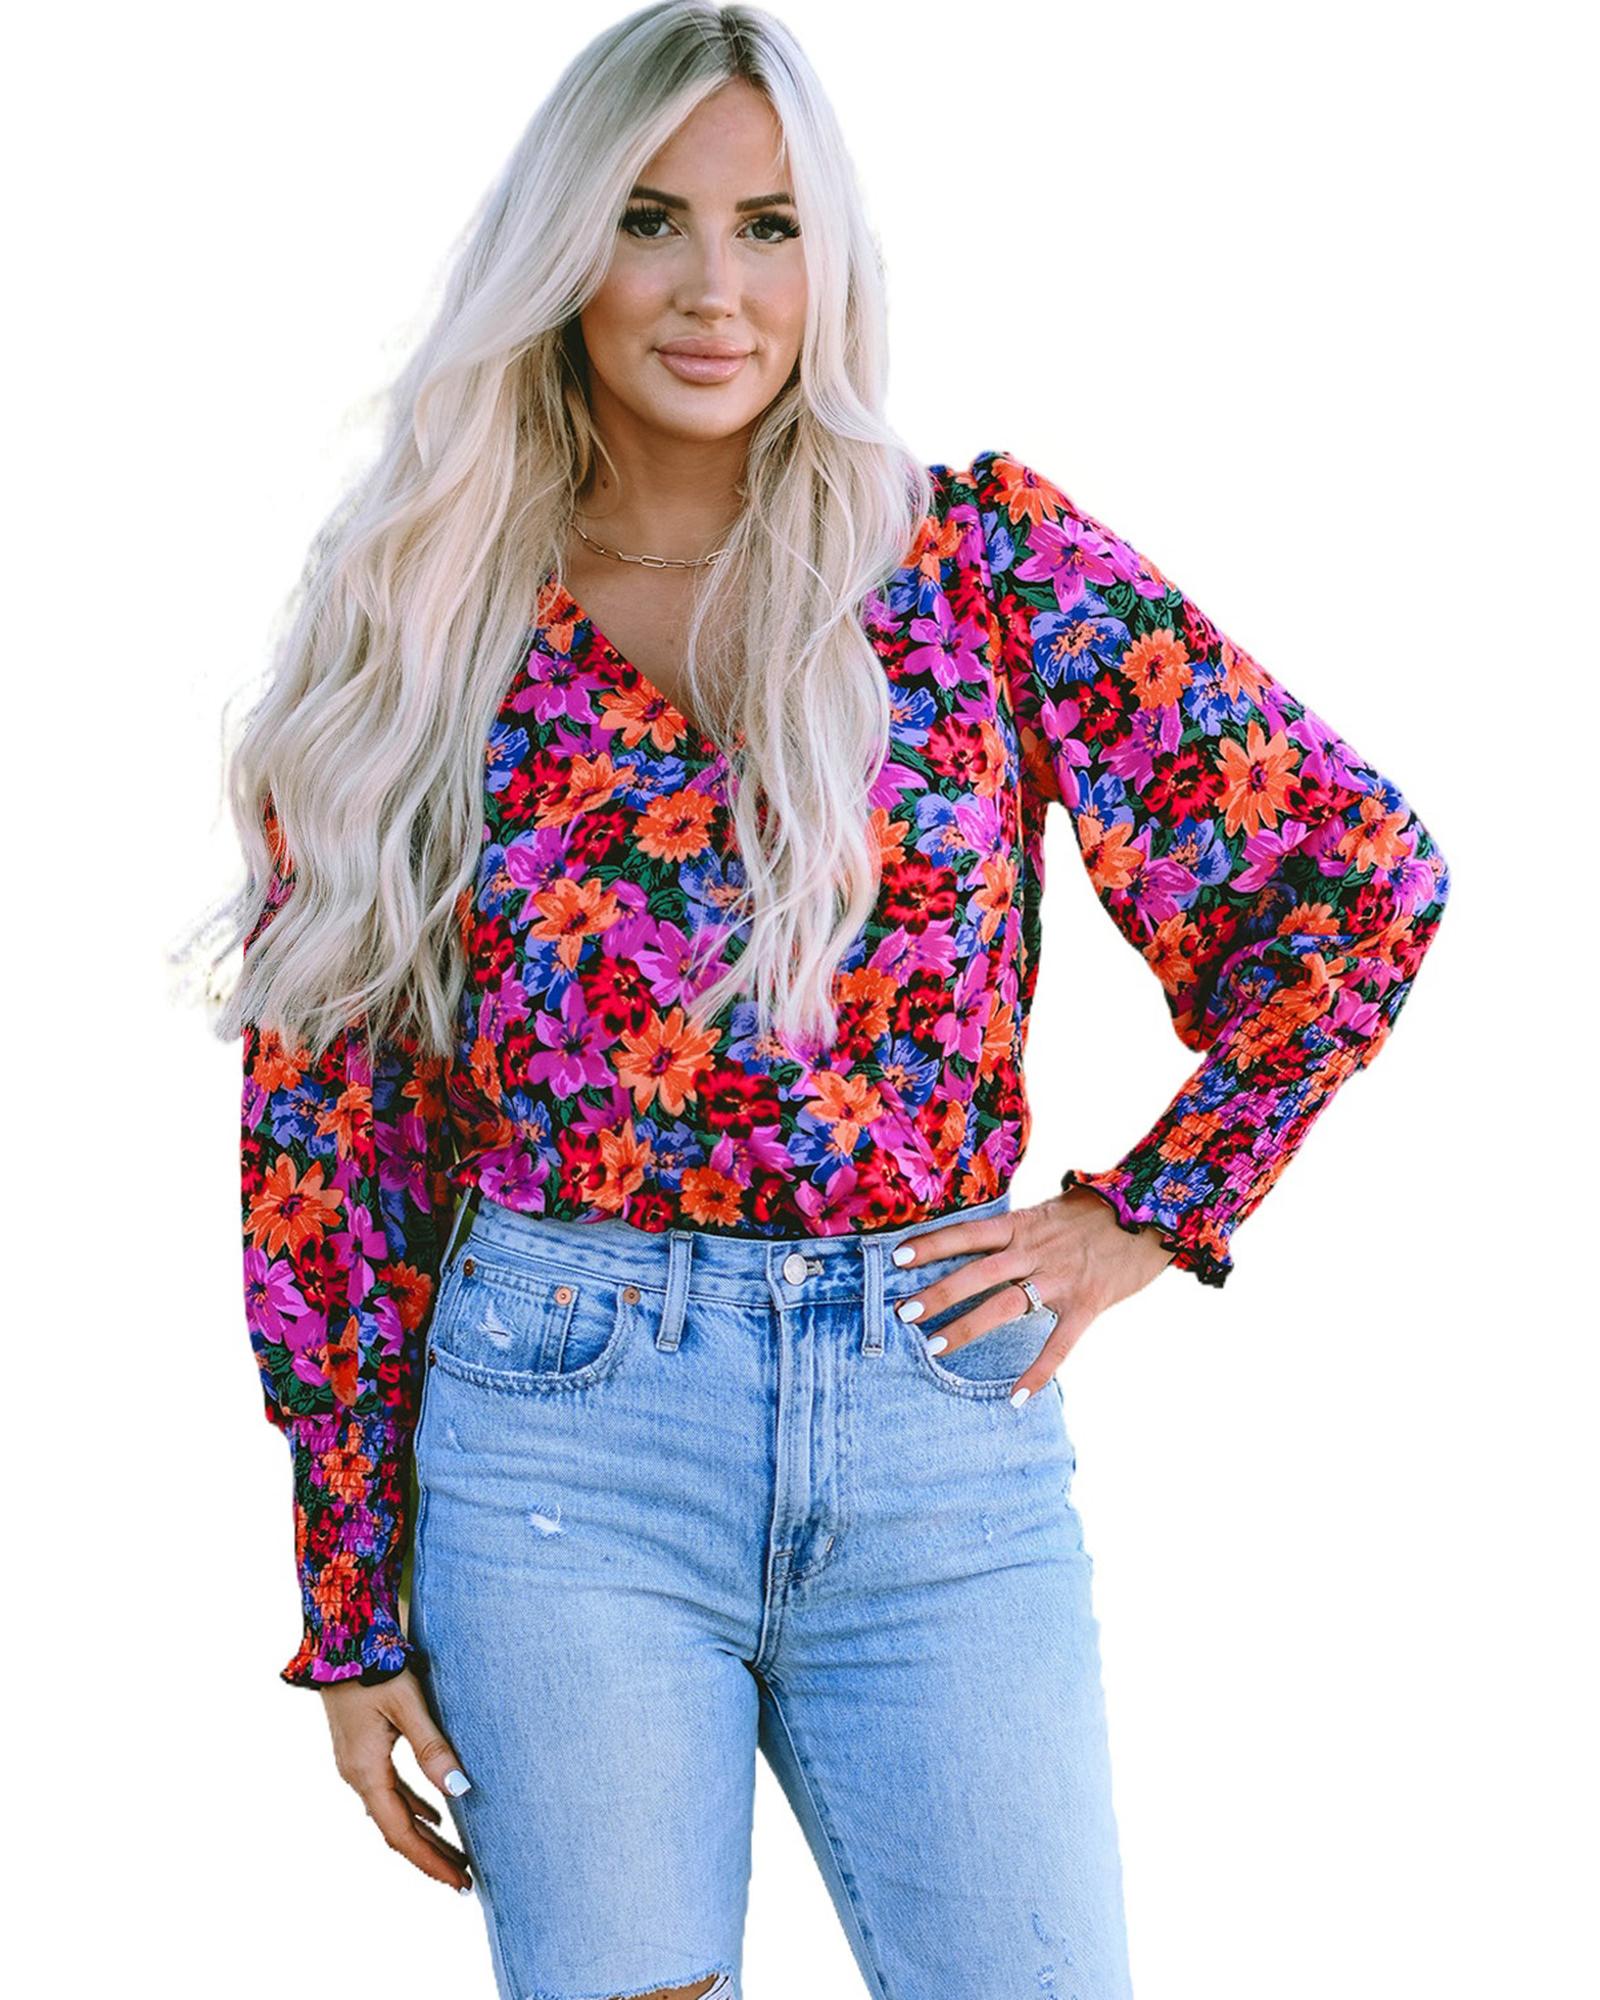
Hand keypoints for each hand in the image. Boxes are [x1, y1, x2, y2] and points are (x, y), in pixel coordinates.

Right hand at [320, 1667, 475, 1892]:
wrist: (339, 1639)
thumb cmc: (375, 1666)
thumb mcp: (408, 1704)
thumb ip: (432, 1748)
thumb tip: (460, 1791)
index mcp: (365, 1771)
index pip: (400, 1832)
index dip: (430, 1860)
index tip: (459, 1881)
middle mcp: (356, 1775)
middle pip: (397, 1830)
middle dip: (430, 1856)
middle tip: (465, 1881)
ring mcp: (356, 1763)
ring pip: (394, 1813)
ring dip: (424, 1835)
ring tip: (457, 1855)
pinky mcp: (362, 1750)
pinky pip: (390, 1792)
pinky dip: (413, 1808)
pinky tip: (435, 1815)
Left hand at [892, 1189, 1176, 1401]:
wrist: (1154, 1214)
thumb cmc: (1102, 1211)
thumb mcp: (1053, 1210)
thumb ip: (1021, 1229)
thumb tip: (987, 1240)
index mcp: (1024, 1225)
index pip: (968, 1232)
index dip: (931, 1243)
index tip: (897, 1257)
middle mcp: (1035, 1250)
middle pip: (976, 1272)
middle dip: (937, 1292)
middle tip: (903, 1312)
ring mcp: (1060, 1278)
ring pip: (1004, 1305)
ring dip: (967, 1326)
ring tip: (934, 1346)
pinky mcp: (1087, 1304)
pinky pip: (1058, 1344)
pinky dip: (1037, 1373)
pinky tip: (1015, 1398)